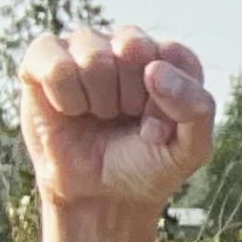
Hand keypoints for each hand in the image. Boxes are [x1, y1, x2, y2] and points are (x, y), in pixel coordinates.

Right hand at [19, 27, 213, 217]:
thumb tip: (153, 69)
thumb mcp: (190, 149)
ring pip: (93, 56)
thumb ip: (196, 108)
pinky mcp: (44, 58)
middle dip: (130, 97)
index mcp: (169, 59)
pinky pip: (56, 65)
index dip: (167, 100)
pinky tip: (70, 111)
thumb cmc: (145, 166)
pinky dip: (66, 99)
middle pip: (133, 46)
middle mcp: (127, 44)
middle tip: (124, 120)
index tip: (158, 129)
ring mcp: (84, 47)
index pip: (174, 56)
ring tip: (98, 116)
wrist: (98, 196)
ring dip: (98, 101)